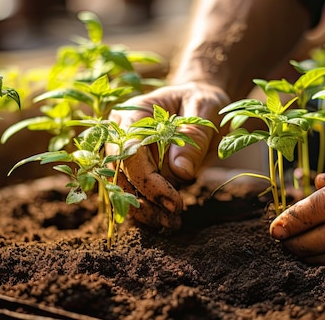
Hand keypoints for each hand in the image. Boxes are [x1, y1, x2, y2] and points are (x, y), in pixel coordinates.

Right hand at [108, 82, 229, 228]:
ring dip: (144, 211)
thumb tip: (180, 172)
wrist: (198, 104)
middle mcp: (119, 134)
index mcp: (133, 114)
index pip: (129, 152)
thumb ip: (194, 136)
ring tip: (172, 222)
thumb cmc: (201, 102)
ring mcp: (122, 153)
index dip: (148, 180)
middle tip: (174, 218)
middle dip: (144, 200)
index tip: (173, 202)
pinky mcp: (131, 170)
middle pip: (119, 174)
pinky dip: (145, 211)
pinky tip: (165, 220)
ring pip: (120, 189)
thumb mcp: (205, 110)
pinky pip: (130, 194)